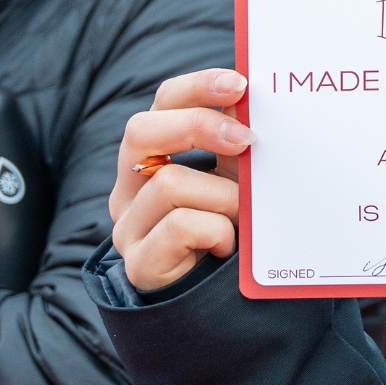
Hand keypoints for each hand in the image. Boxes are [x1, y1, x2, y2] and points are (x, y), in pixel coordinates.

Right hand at [111, 69, 251, 290]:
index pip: (163, 102)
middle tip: (247, 142)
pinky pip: (181, 226)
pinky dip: (217, 232)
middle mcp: (129, 185)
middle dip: (199, 128)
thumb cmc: (228, 228)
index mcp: (153, 154)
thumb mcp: (234, 177)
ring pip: (170, 183)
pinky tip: (227, 246)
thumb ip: (236, 141)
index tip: (240, 84)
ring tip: (243, 219)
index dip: (199, 87)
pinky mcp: (139, 262)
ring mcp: (128, 225)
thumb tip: (257, 97)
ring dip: (224, 198)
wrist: (218, 301)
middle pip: (141, 131)